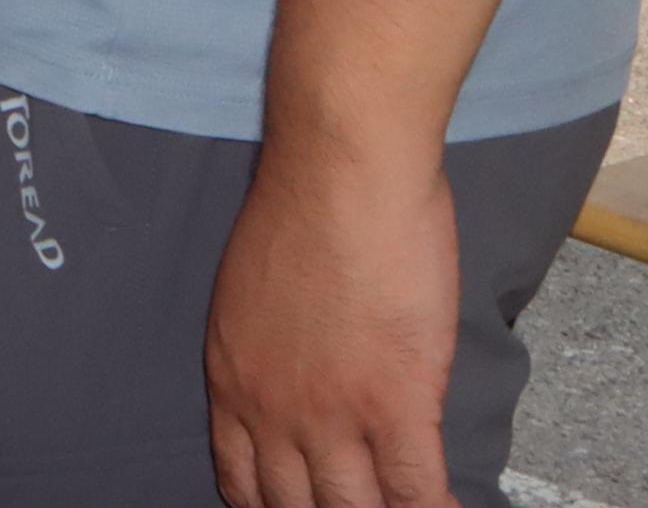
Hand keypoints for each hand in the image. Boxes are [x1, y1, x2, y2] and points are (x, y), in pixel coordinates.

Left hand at [204, 138, 461, 507]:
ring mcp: (333, 413)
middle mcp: (272, 409)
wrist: (343, 171)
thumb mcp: (255, 295)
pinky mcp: (396, 403)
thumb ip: (272, 352)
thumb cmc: (305, 208)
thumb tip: (302, 381)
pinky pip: (414, 490)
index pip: (241, 481)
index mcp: (233, 379)